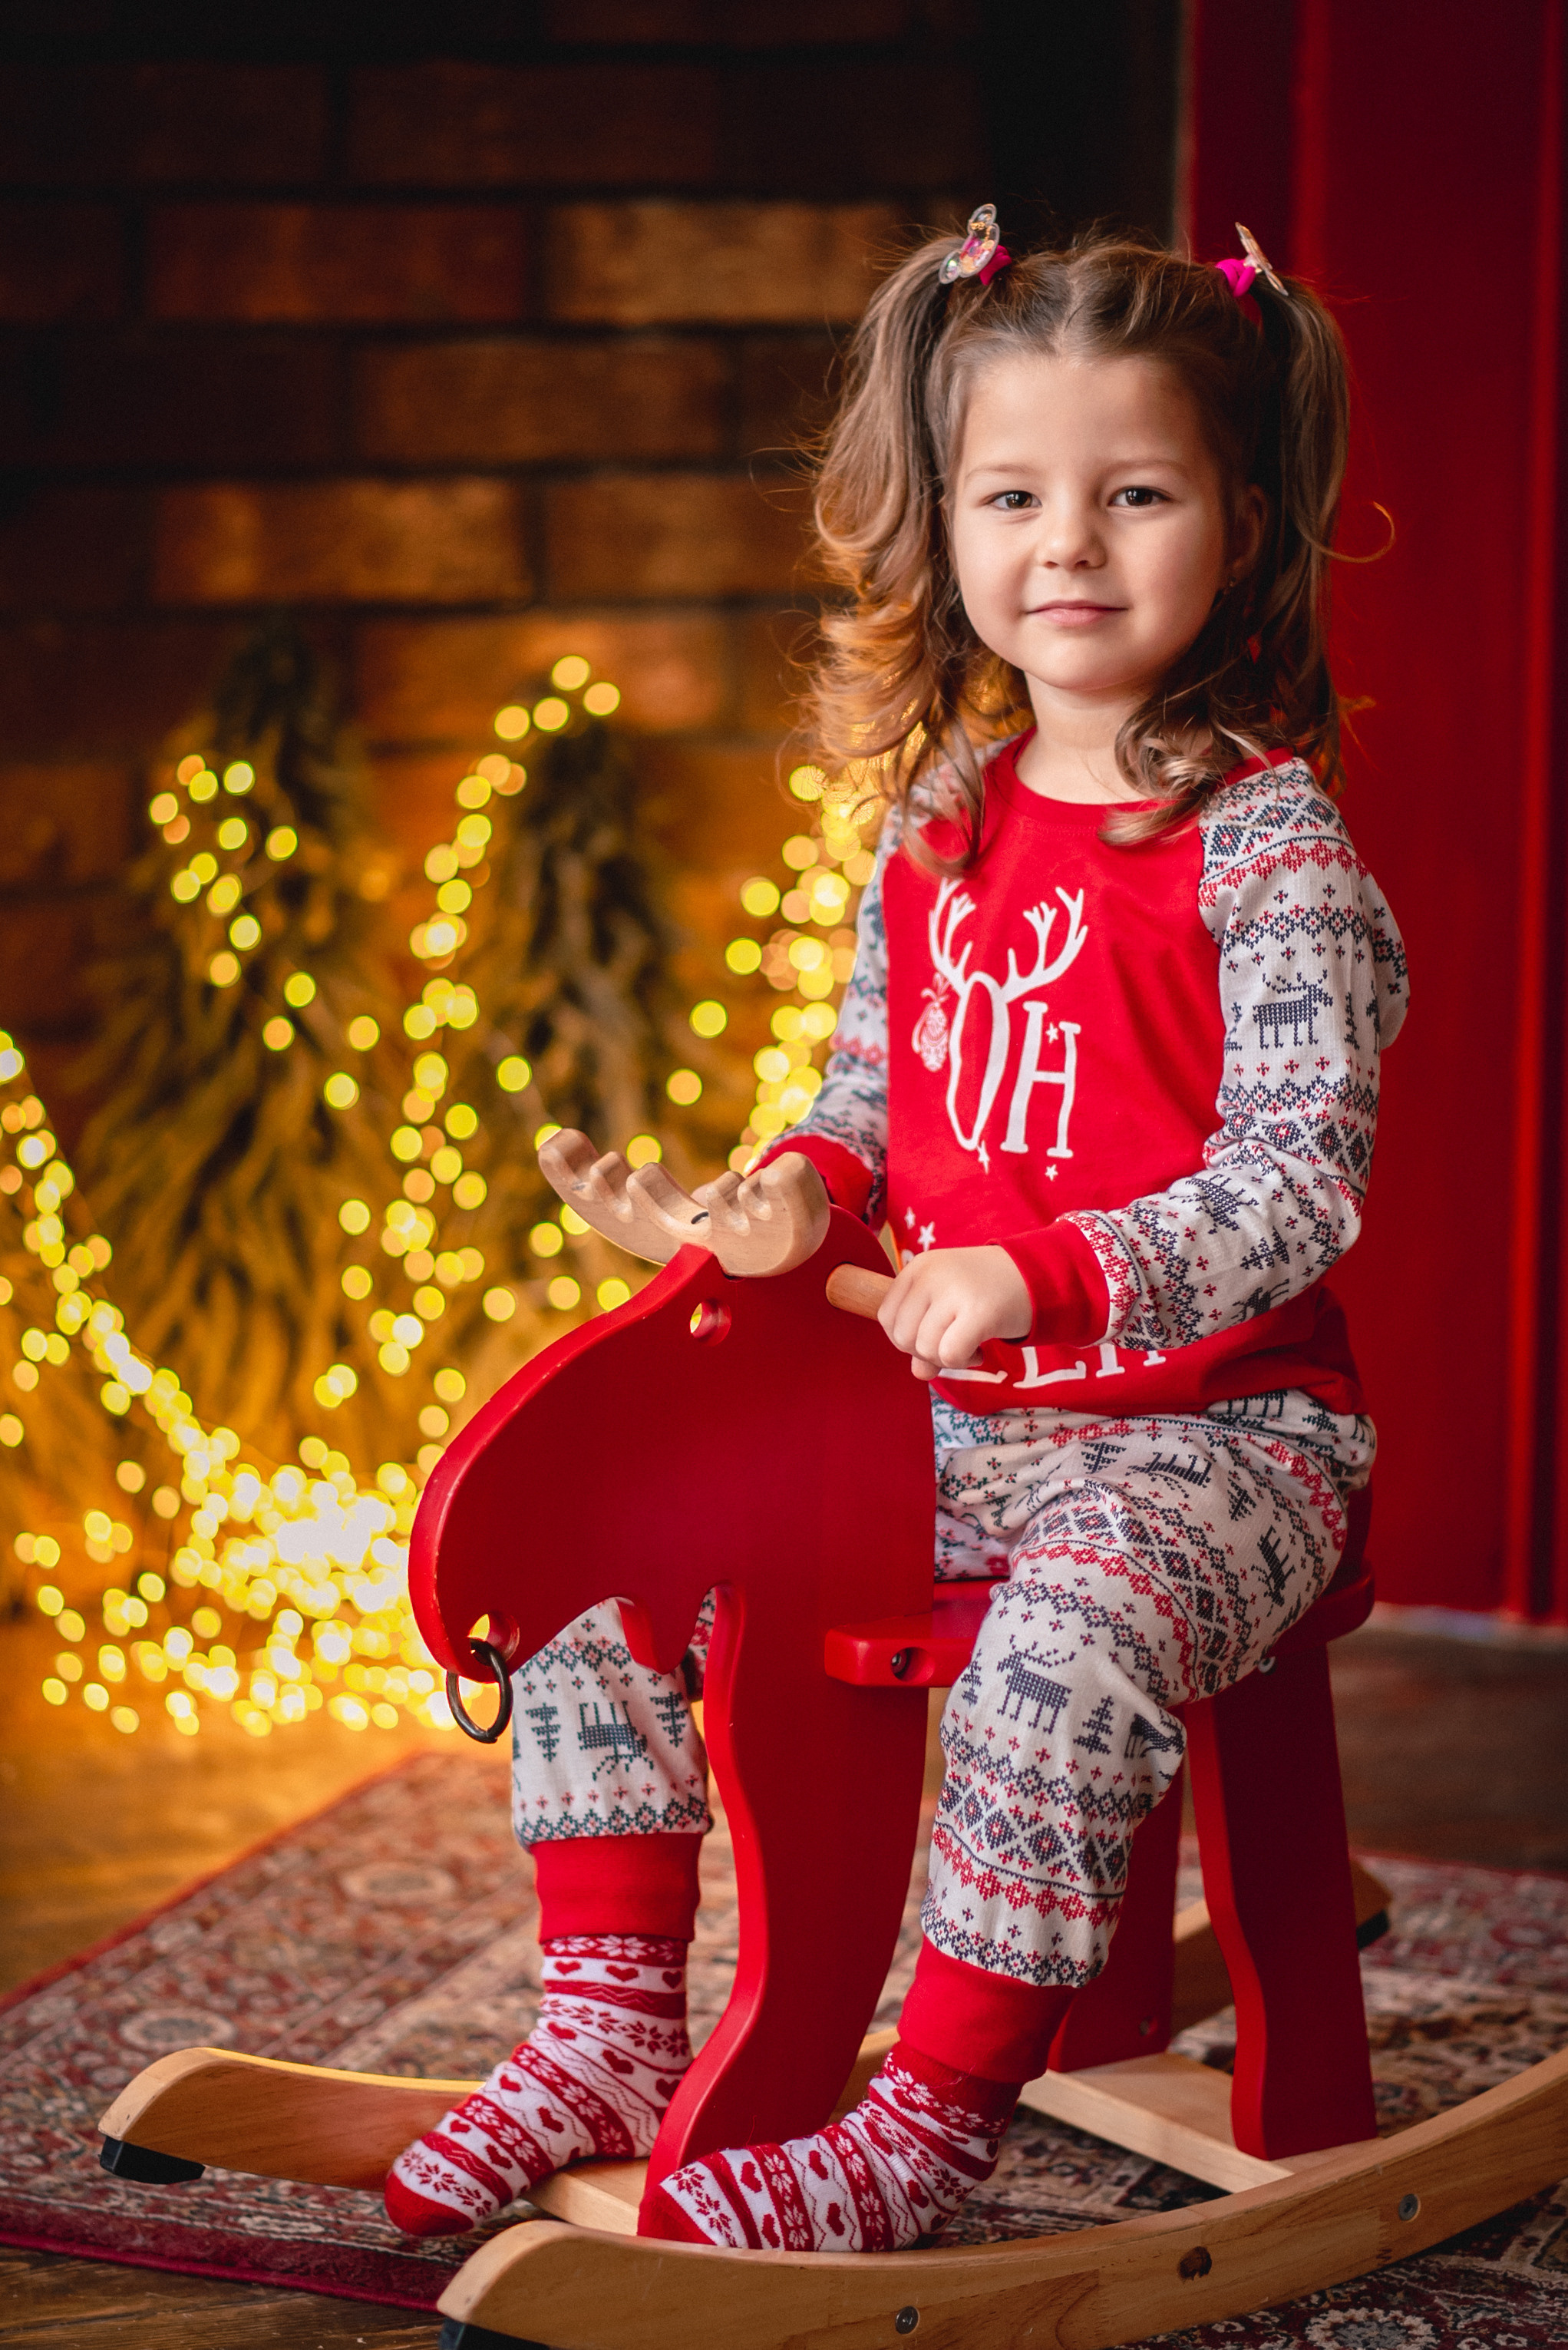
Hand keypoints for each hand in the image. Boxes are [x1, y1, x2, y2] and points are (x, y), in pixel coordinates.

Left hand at [877, 1245, 1030, 1378]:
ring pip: (924, 1349)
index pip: (886, 1316)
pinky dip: (962, 1363)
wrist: (1041, 1274)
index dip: (905, 1337)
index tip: (933, 1334)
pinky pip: (950, 1355)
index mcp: (920, 1267)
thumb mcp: (950, 1305)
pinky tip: (978, 1353)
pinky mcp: (980, 1311)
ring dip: (946, 1359)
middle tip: (952, 1342)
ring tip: (969, 1345)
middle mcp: (932, 1274)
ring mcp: (955, 1291)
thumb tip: (919, 1373)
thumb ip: (926, 1336)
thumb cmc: (990, 1292)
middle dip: (924, 1352)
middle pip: (901, 1336)